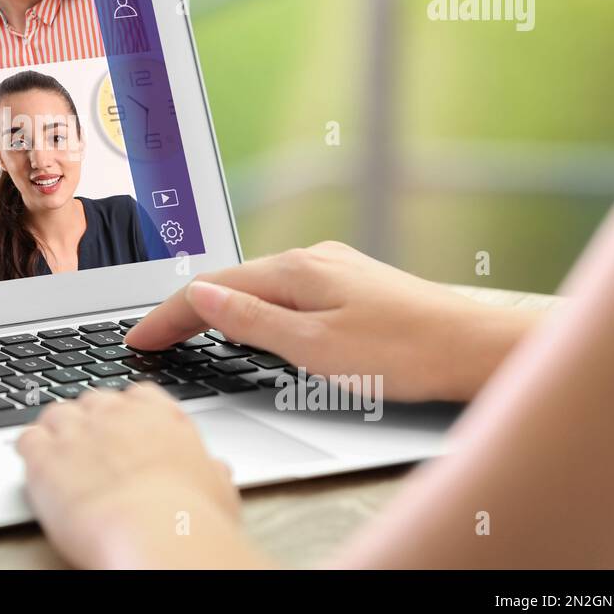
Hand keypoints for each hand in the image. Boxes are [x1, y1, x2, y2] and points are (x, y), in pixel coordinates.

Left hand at [17, 384, 259, 568]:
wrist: (158, 535)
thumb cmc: (192, 519)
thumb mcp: (218, 489)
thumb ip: (209, 471)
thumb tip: (215, 471)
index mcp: (160, 416)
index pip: (137, 395)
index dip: (127, 413)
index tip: (125, 429)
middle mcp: (116, 415)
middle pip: (93, 400)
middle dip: (90, 421)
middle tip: (91, 448)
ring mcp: (77, 431)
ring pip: (56, 414)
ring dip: (57, 432)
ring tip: (59, 455)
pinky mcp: (44, 457)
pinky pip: (27, 439)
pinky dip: (29, 450)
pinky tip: (34, 464)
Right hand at [126, 241, 542, 401]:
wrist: (477, 349)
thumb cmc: (404, 354)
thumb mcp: (315, 348)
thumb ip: (253, 321)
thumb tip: (202, 295)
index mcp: (295, 270)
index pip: (211, 289)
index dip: (168, 317)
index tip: (137, 340)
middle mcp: (312, 259)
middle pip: (231, 281)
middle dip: (185, 309)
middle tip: (150, 339)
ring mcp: (334, 270)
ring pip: (259, 286)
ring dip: (219, 307)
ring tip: (185, 331)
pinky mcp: (352, 286)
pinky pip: (285, 292)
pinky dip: (253, 308)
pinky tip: (251, 323)